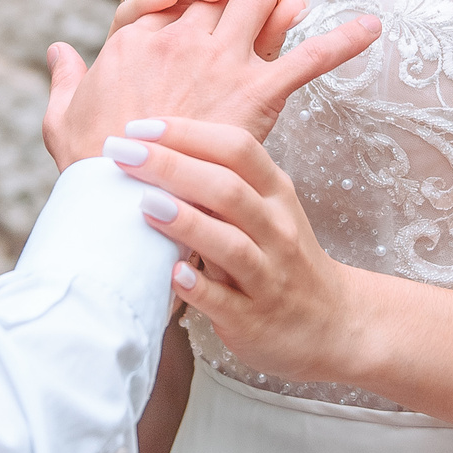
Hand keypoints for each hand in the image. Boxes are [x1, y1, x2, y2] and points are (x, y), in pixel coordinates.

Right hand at [43, 0, 377, 167]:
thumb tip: (59, 51)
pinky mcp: (254, 95)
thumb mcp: (62, 117)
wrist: (117, 203)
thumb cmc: (88, 168)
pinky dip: (343, 41)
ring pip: (259, 0)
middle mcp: (181, 41)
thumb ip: (65, 79)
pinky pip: (307, 60)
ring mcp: (219, 63)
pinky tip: (371, 27)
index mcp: (137, 41)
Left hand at [105, 118, 366, 386]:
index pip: (237, 148)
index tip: (138, 128)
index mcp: (277, 193)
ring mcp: (268, 276)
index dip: (187, 133)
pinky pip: (226, 302)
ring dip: (186, 223)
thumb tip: (155, 150)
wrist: (332, 324)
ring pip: (230, 244)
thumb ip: (223, 182)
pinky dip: (199, 288)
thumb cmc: (283, 257)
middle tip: (121, 153)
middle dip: (172, 166)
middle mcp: (276, 230)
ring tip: (143, 204)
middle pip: (228, 189)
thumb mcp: (267, 210)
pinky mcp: (254, 320)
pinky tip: (172, 275)